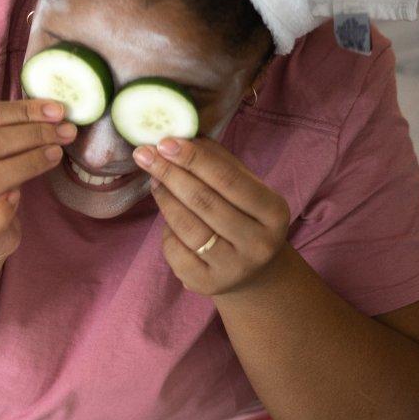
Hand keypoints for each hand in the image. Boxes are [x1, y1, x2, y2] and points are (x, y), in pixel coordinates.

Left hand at [135, 137, 290, 295]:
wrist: (254, 273)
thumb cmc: (245, 218)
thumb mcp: (246, 189)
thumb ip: (220, 163)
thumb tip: (183, 136)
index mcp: (274, 212)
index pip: (228, 180)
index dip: (194, 159)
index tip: (165, 142)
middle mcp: (258, 243)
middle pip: (204, 202)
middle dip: (170, 174)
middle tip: (145, 155)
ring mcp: (233, 267)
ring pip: (187, 227)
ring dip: (164, 198)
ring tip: (154, 180)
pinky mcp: (207, 284)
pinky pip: (175, 250)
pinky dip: (167, 230)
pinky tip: (169, 219)